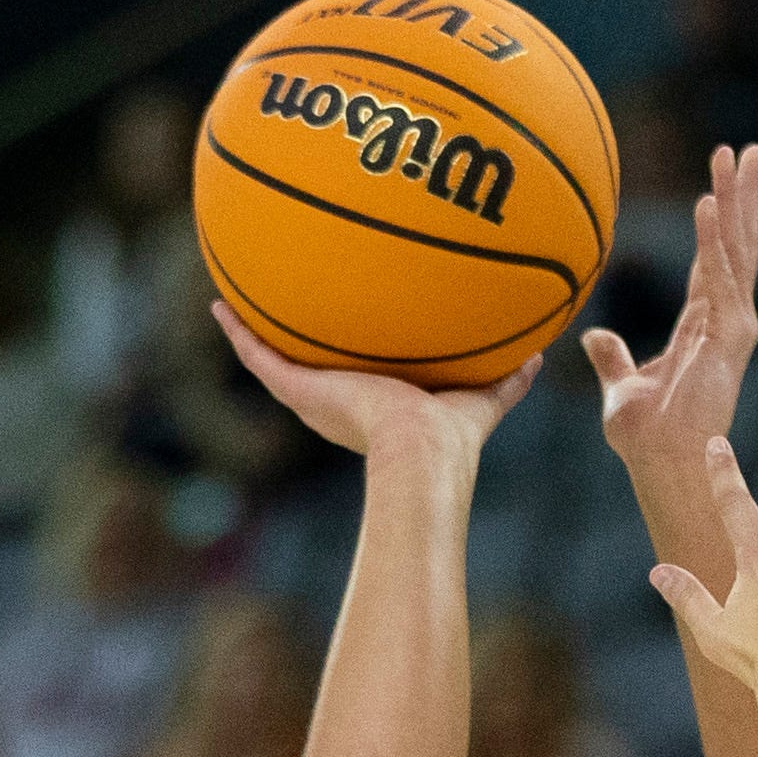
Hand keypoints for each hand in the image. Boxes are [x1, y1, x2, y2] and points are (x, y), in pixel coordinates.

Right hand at [211, 305, 539, 463]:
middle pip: (314, 370)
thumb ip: (508, 377)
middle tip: (292, 311)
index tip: (353, 335)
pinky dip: (238, 333)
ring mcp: (316, 399)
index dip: (355, 359)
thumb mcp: (484, 395)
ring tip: (235, 303)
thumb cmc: (453, 439)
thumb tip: (538, 355)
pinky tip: (219, 304)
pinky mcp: (299, 392)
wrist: (420, 453)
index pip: (361, 379)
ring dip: (255, 334)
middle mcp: (342, 403)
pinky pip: (259, 358)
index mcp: (379, 407)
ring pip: (278, 362)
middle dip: (303, 343)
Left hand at [581, 142, 757, 480]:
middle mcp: (725, 320)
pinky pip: (720, 277)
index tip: (721, 180)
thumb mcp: (622, 386)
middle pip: (737, 245)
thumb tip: (593, 335)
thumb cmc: (646, 436)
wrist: (662, 464)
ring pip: (738, 250)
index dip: (719, 220)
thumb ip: (612, 358)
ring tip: (738, 156)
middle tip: (750, 150)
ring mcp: (733, 327)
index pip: (713, 260)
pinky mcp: (730, 337)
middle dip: (744, 196)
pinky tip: (708, 203)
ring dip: (736, 201)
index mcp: (703, 325)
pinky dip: (714, 241)